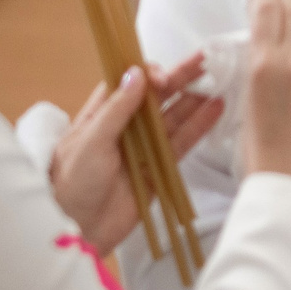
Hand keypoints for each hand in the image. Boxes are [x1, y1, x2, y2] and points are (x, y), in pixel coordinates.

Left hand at [49, 53, 224, 253]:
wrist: (75, 228)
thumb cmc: (71, 181)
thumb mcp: (90, 140)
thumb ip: (117, 108)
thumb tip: (138, 73)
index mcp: (102, 114)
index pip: (130, 82)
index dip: (149, 73)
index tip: (163, 79)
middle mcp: (125, 126)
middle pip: (156, 96)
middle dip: (179, 78)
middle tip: (205, 61)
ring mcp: (143, 147)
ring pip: (173, 117)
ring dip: (193, 100)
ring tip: (219, 82)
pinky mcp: (158, 169)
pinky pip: (181, 144)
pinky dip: (198, 128)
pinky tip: (214, 111)